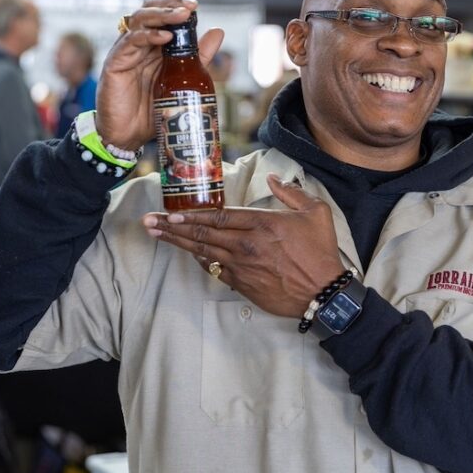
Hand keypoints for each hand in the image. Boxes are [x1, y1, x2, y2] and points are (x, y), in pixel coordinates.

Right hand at [96, 0, 223, 149]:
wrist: (127, 136)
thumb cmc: (151, 110)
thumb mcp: (183, 80)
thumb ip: (198, 56)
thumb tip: (217, 31)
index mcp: (152, 44)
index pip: (160, 12)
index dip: (175, 4)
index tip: (195, 6)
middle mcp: (137, 43)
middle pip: (148, 9)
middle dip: (169, 4)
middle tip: (189, 7)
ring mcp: (125, 51)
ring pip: (138, 20)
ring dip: (161, 15)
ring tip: (180, 16)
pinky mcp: (115, 63)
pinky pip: (129, 42)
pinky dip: (148, 36)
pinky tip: (165, 37)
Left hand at [142, 174, 345, 316]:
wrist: (323, 293)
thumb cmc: (320, 252)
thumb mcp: (315, 213)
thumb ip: (291, 193)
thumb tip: (274, 179)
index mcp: (262, 224)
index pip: (219, 217)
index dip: (191, 215)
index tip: (170, 213)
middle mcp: (247, 244)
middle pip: (202, 234)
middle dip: (172, 228)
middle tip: (149, 223)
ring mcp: (242, 266)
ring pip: (203, 252)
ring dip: (177, 244)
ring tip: (156, 236)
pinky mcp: (243, 284)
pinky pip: (214, 271)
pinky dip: (199, 261)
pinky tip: (187, 254)